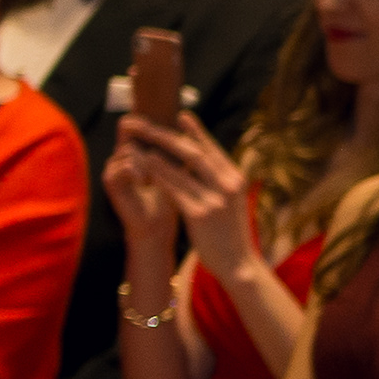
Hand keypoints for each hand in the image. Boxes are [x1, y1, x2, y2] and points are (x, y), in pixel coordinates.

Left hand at [117, 111, 249, 271]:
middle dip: (169, 136)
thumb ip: (219, 182)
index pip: (212, 149)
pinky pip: (174, 189)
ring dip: (158, 153)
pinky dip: (158, 176)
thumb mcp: (231, 202)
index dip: (196, 131)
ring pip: (182, 168)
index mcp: (235, 179)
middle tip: (150, 125)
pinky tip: (144, 167)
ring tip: (140, 141)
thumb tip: (204, 164)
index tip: (182, 115)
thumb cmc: (231, 234)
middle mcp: (227, 184)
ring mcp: (215, 198)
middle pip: (194, 152)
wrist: (239, 263)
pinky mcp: (199, 213)